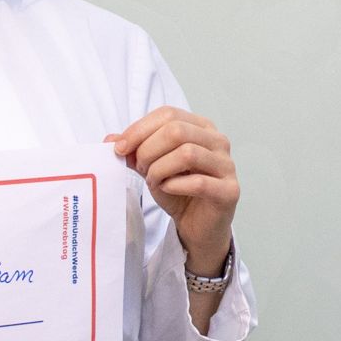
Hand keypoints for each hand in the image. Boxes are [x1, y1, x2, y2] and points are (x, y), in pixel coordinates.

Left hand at [108, 107, 237, 276]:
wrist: (197, 226)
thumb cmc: (178, 191)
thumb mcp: (151, 166)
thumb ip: (135, 150)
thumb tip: (111, 138)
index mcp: (201, 127)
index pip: (168, 114)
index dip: (140, 129)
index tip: (119, 148)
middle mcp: (218, 141)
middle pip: (176, 130)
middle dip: (148, 149)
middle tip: (140, 168)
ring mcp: (227, 165)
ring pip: (187, 153)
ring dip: (160, 168)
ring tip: (154, 180)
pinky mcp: (229, 191)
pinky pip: (199, 182)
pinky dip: (174, 185)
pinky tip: (167, 189)